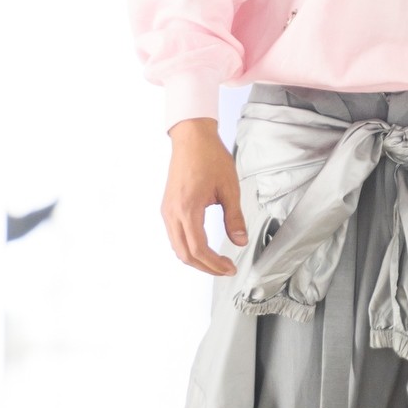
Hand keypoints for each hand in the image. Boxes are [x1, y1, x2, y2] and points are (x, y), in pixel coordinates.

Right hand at [162, 118, 246, 274]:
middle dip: (205, 267)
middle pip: (185, 254)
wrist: (191, 138)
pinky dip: (188, 247)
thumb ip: (234, 218)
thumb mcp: (229, 188)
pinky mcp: (167, 207)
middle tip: (225, 269)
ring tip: (216, 261)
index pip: (199, 249)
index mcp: (188, 209)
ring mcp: (167, 210)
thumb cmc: (209, 157)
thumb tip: (240, 241)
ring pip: (177, 247)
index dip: (215, 264)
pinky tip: (203, 247)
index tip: (230, 268)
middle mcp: (173, 213)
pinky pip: (174, 236)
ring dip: (196, 259)